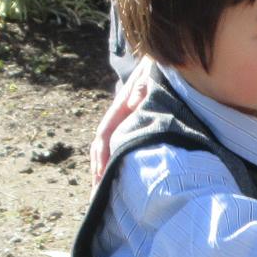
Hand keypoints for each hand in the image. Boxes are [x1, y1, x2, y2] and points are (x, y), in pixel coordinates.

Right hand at [91, 67, 151, 182]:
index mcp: (120, 108)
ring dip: (104, 169)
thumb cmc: (156, 69)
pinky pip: (120, 146)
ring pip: (109, 148)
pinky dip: (116, 162)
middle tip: (96, 195)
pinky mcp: (133, 124)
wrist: (161, 60)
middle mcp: (119, 117)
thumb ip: (143, 86)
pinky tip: (118, 177)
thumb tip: (132, 104)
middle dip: (98, 170)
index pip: (105, 135)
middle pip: (102, 147)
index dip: (103, 156)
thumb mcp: (150, 74)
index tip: (101, 175)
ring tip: (101, 193)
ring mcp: (125, 121)